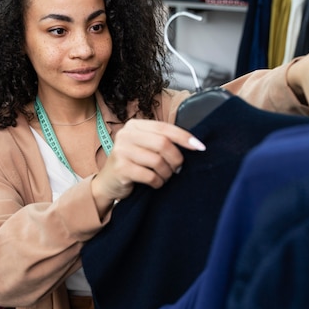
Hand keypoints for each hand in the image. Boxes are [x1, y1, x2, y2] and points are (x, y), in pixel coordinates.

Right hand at [91, 119, 205, 215]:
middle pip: (163, 144)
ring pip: (157, 161)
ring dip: (167, 173)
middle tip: (177, 169)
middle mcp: (126, 135)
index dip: (184, 137)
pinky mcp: (120, 168)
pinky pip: (150, 176)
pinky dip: (158, 182)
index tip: (200, 147)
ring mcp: (121, 151)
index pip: (164, 127)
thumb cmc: (132, 164)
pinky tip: (155, 183)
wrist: (108, 183)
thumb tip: (192, 145)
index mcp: (134, 126)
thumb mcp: (144, 147)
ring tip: (165, 177)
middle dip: (176, 159)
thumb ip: (161, 141)